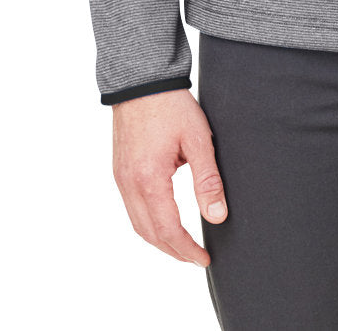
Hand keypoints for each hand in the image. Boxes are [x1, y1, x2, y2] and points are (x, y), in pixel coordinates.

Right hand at [111, 88, 226, 265]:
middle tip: (196, 258)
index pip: (168, 230)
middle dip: (173, 251)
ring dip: (159, 240)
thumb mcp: (198, 139)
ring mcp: (120, 177)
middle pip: (149, 233)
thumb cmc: (172, 105)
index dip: (187, 249)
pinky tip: (163, 220)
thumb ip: (208, 180)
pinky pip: (131, 208)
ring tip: (182, 245)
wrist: (143, 79)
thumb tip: (217, 216)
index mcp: (149, 179)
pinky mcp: (119, 170)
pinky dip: (148, 222)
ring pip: (137, 224)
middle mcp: (129, 183)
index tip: (204, 259)